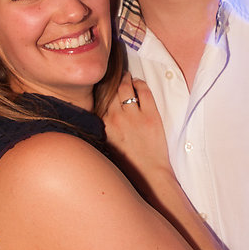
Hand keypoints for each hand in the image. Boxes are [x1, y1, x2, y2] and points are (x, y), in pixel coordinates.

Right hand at [104, 73, 170, 192]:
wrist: (148, 174)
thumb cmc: (127, 161)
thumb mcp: (106, 142)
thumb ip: (102, 125)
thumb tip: (101, 108)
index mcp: (102, 125)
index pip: (98, 98)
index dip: (101, 87)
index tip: (102, 83)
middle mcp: (114, 118)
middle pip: (110, 89)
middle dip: (112, 79)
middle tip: (115, 75)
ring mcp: (133, 116)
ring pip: (126, 87)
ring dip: (126, 79)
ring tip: (127, 77)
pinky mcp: (150, 116)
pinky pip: (144, 91)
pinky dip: (140, 83)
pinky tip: (139, 84)